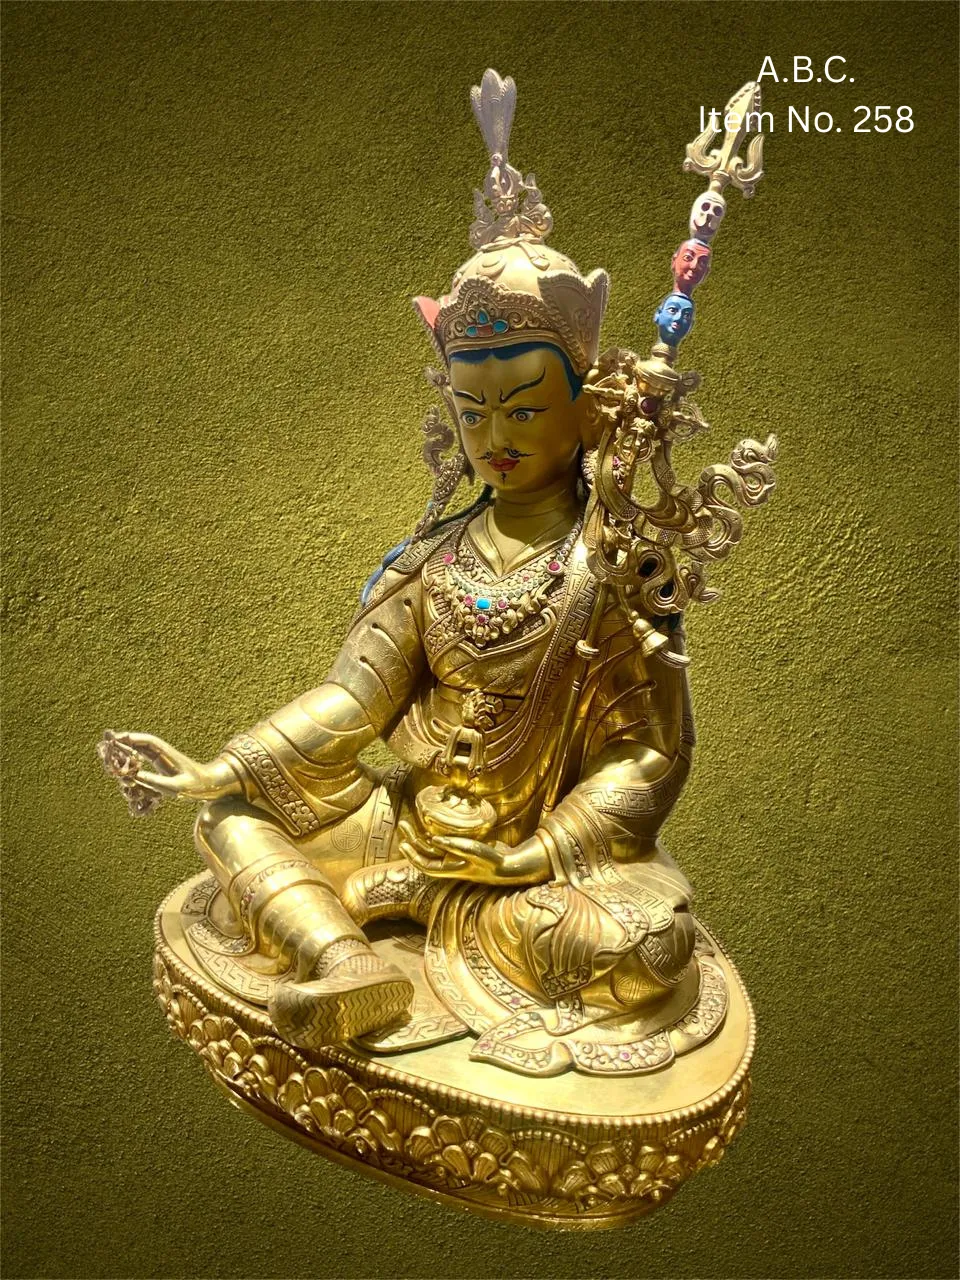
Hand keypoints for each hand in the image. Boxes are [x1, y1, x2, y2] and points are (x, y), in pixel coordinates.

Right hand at [99, 731, 240, 802]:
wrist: (209, 785)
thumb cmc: (196, 784)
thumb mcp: (177, 786)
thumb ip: (156, 781)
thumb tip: (135, 777)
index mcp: (165, 753)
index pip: (144, 741)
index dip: (128, 739)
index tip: (112, 740)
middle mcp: (159, 754)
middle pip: (135, 745)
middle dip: (119, 749)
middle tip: (104, 755)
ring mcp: (157, 760)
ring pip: (134, 756)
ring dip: (124, 764)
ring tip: (116, 773)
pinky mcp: (156, 768)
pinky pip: (139, 767)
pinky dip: (131, 773)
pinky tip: (126, 783)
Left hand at [397, 820, 548, 884]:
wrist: (510, 865)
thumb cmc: (493, 861)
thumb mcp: (475, 852)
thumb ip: (455, 846)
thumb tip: (433, 840)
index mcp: (450, 869)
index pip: (424, 865)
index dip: (412, 856)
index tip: (402, 844)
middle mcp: (449, 864)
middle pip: (424, 853)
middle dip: (411, 840)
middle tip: (402, 823)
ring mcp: (455, 857)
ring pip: (431, 848)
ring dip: (419, 836)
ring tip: (410, 822)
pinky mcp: (461, 850)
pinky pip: (442, 843)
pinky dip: (433, 835)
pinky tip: (430, 824)